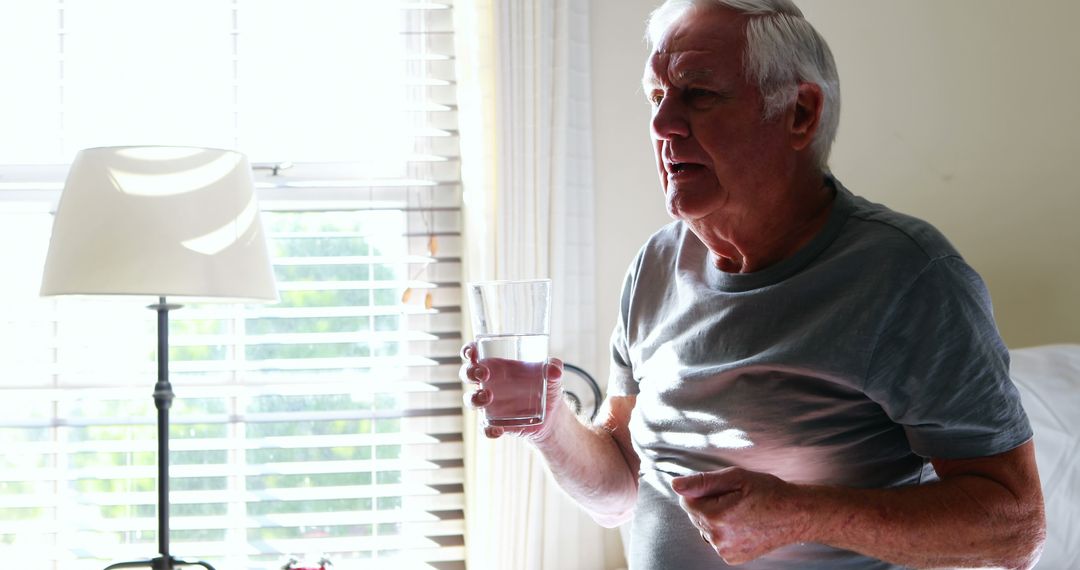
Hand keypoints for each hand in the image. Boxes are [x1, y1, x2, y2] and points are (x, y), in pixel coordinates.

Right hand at [459, 342, 563, 440]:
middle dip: (470, 372)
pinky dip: (488, 429)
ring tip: (488, 397)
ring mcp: (489, 403)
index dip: (468, 351)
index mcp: (497, 365)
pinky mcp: (494, 422)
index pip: (474, 354)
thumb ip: (554, 368)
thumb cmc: (546, 386)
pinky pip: (485, 427)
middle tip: (484, 374)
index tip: (472, 352)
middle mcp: (489, 383)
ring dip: (475, 398)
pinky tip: (499, 430)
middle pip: (467, 374)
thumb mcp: (552, 375)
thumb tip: (555, 369)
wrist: (551, 414)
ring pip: (470, 400)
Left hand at [672, 467, 809, 564]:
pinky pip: (717, 541)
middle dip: (708, 504)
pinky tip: (742, 524)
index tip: (722, 489)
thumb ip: (702, 481)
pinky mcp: (733, 558)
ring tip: (740, 511)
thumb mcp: (736, 477)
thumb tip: (675, 485)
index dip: (702, 491)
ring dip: (715, 519)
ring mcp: (726, 551)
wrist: (796, 514)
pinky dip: (724, 532)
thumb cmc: (769, 492)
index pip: (686, 501)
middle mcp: (718, 538)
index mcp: (716, 516)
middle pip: (695, 515)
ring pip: (705, 528)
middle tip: (734, 498)